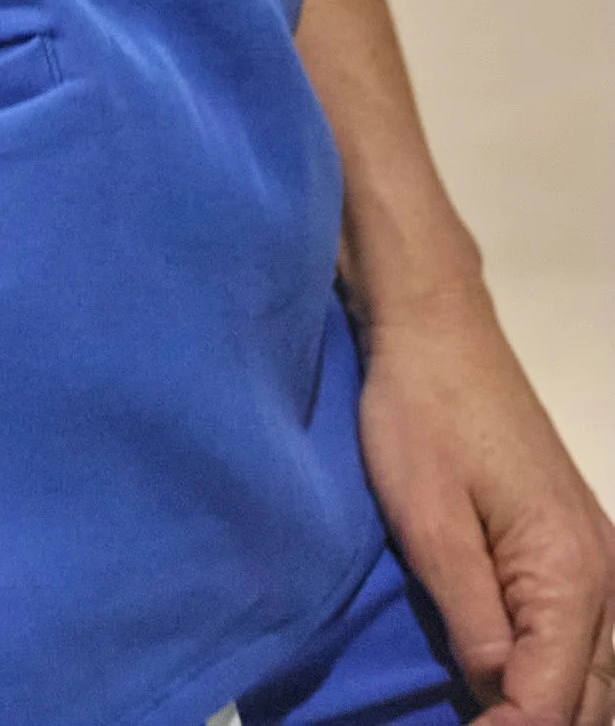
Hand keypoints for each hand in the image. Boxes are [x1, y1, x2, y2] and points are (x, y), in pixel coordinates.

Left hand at [356, 278, 614, 723]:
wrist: (437, 329)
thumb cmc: (420, 417)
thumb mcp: (428, 521)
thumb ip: (472, 620)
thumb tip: (500, 699)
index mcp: (570, 575)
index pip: (555, 703)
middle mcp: (605, 576)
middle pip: (595, 704)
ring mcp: (602, 562)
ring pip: (605, 681)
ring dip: (560, 714)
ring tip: (494, 719)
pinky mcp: (582, 551)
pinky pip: (596, 644)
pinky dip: (569, 683)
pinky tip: (525, 693)